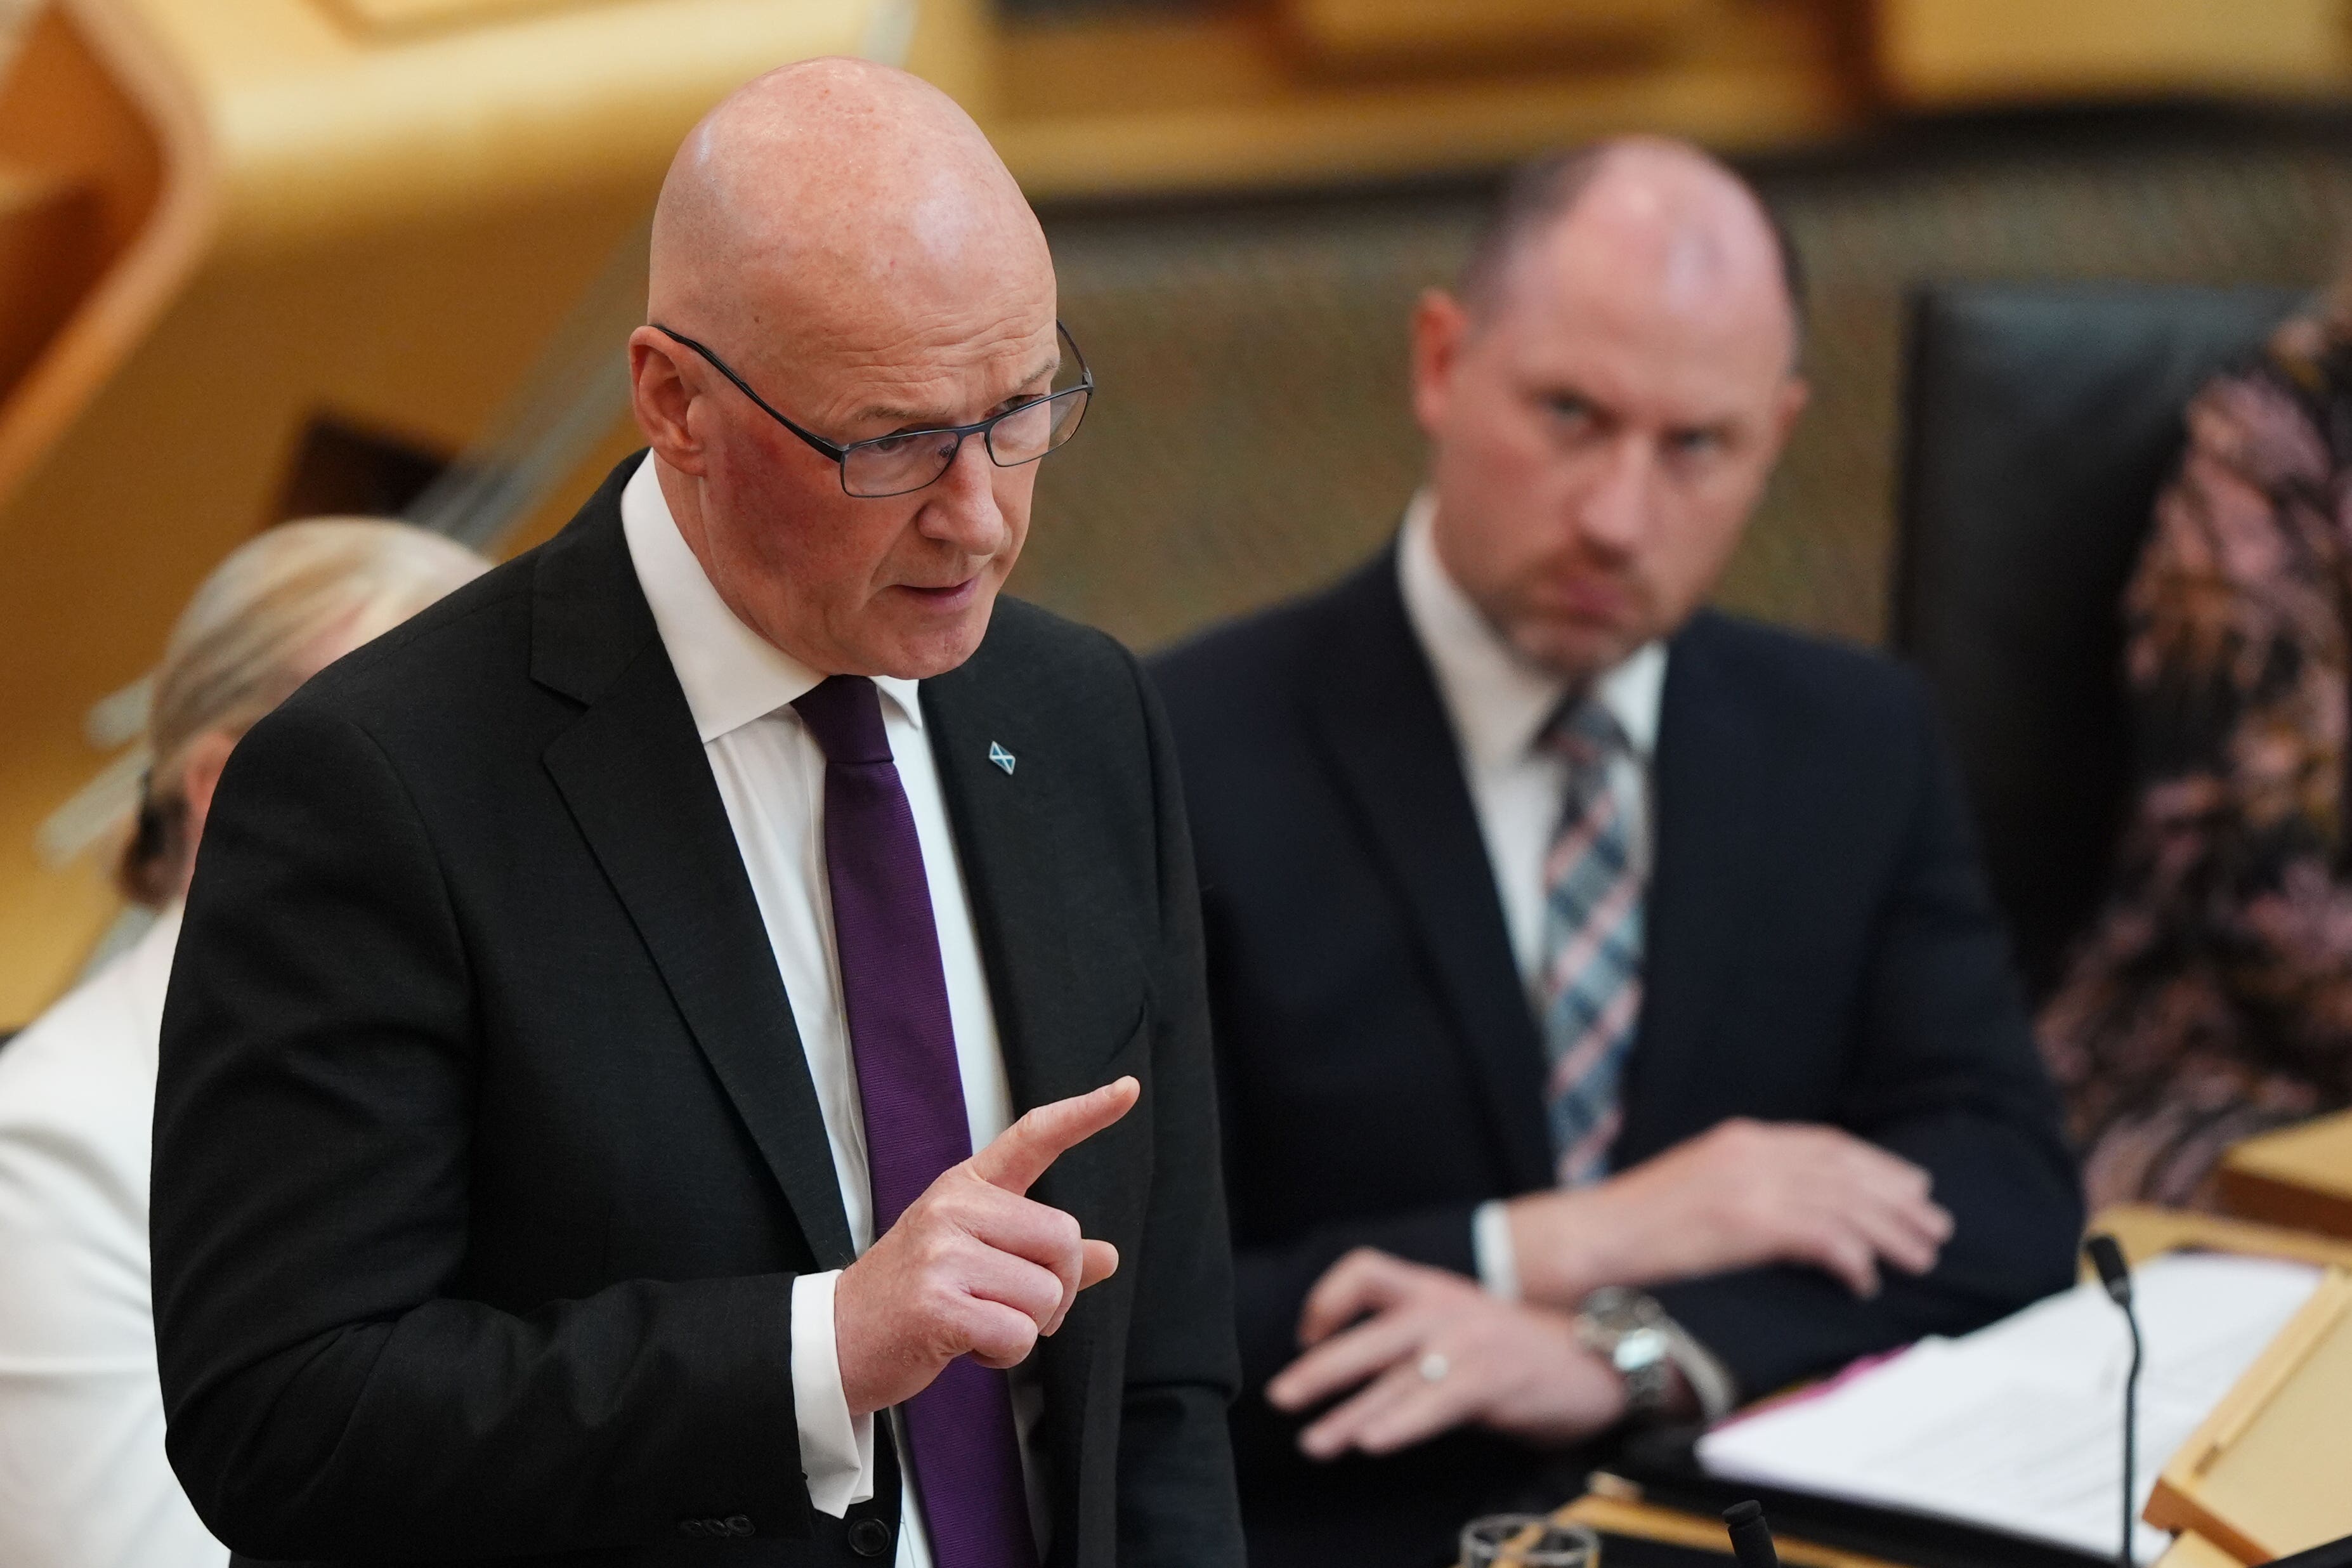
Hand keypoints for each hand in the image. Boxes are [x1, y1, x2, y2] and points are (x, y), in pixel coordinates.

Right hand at [834, 1077, 1136, 1417]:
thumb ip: (1039, 1252)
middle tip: (1013, 1306)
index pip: (1034, 1137)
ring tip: (978, 1323)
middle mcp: (954, 1208)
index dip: (1086, 1113)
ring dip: (1026, 1327)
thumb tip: (1108, 1256)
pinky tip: (966, 1345)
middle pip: (1064, 1240)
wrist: (835, 1340)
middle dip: (1058, 1288)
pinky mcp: (937, 1304)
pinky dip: (1004, 1353)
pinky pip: (1019, 1334)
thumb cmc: (911, 1297)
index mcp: (964, 1187)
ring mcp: (942, 1254)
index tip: (1128, 1090)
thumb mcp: (974, 1258)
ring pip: (1046, 1294)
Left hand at [1266, 1249, 1629, 1457]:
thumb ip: (1412, 1339)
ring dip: (1347, 1416)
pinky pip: (1434, 1403)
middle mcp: (1444, 1307)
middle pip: (1366, 1336)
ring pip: (1392, 1381)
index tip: (1306, 1334)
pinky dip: (1400, 1423)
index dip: (1327, 1299)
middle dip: (1317, 1371)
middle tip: (1279, 1398)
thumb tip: (1354, 1375)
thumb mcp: (1460, 1325)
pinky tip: (1372, 1442)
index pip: (1365, 1271)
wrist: (1595, 1362)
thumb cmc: (1519, 1352)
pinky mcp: (1490, 1378)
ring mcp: (1467, 1341)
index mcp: (1432, 1288)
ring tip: (1313, 1443)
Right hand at [1508, 1119, 1952, 1303]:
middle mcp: (1750, 1153)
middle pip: (1846, 1170)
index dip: (1877, 1166)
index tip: (1913, 1187)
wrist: (1589, 1237)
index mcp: (1740, 1139)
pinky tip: (1864, 1280)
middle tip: (1935, 1226)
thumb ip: (1746, 1185)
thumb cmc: (1637, 1226)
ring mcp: (1748, 1185)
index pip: (1827, 1144)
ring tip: (1920, 1257)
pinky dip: (1852, 1258)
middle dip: (1898, 1199)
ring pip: (1844, 1202)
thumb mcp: (1699, 1187)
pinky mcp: (1746, 1222)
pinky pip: (1821, 1236)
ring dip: (1890, 1232)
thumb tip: (1795, 1212)